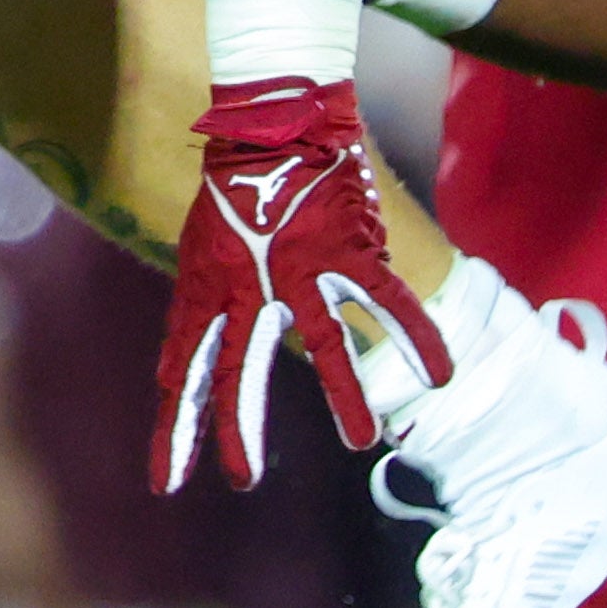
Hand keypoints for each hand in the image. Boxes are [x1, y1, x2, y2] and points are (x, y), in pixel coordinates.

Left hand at [152, 75, 447, 492]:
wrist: (269, 122)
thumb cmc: (232, 191)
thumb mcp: (196, 257)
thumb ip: (195, 317)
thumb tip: (172, 375)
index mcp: (210, 292)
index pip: (184, 374)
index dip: (175, 431)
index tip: (166, 486)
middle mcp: (250, 288)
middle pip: (238, 369)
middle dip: (240, 429)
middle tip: (243, 481)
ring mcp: (300, 270)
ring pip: (323, 342)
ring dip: (345, 395)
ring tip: (363, 443)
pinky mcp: (346, 249)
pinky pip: (386, 299)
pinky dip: (415, 335)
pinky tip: (439, 373)